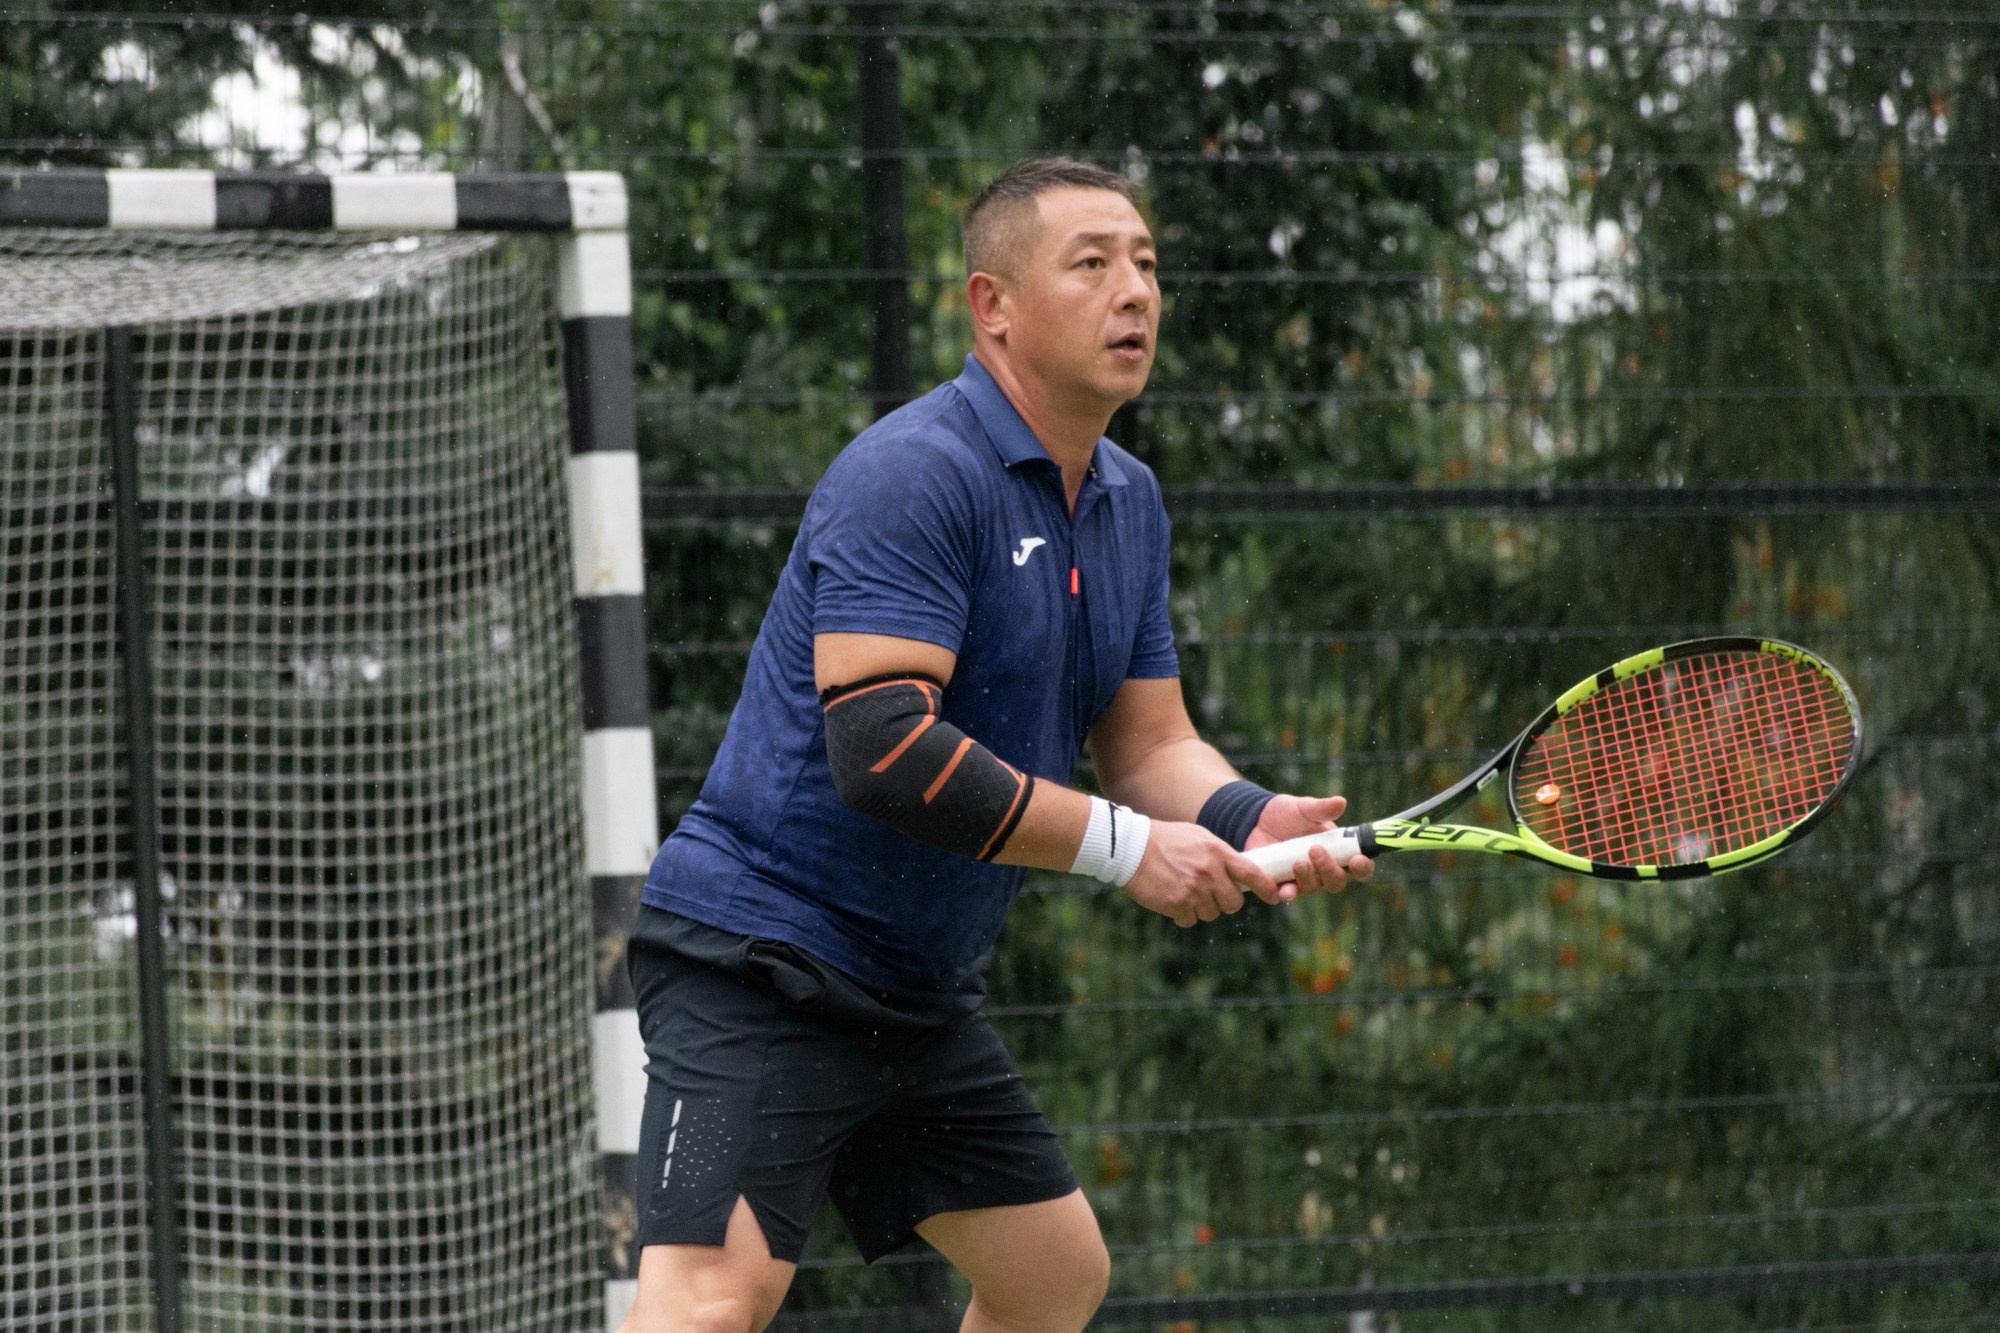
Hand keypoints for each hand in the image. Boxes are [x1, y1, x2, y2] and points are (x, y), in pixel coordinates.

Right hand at [1123, 821, 1282, 927]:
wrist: (1132, 848)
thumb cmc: (1167, 840)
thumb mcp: (1199, 838)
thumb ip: (1220, 855)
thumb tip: (1238, 872)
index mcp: (1217, 853)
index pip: (1252, 873)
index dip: (1267, 888)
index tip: (1275, 896)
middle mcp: (1209, 872)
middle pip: (1233, 903)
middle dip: (1225, 902)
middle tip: (1212, 894)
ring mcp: (1194, 890)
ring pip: (1211, 913)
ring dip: (1201, 907)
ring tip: (1184, 890)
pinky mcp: (1177, 904)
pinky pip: (1190, 920)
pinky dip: (1182, 914)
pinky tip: (1172, 898)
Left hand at [1244, 794, 1374, 900]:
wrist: (1256, 820)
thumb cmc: (1288, 814)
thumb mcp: (1304, 808)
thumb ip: (1321, 808)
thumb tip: (1340, 802)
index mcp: (1337, 852)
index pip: (1357, 867)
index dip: (1362, 867)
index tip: (1357, 860)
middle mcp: (1322, 870)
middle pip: (1336, 882)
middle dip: (1329, 870)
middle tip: (1315, 851)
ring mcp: (1302, 880)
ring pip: (1312, 889)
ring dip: (1307, 878)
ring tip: (1297, 861)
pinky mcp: (1280, 885)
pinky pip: (1284, 894)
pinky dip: (1283, 892)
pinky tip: (1281, 886)